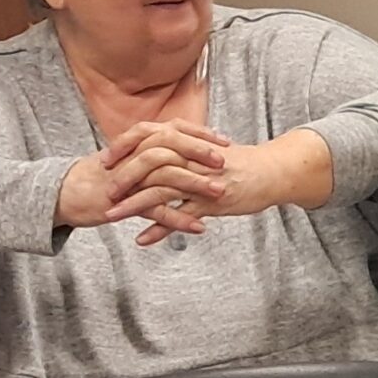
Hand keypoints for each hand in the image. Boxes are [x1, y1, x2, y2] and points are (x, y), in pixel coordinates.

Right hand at [55, 133, 230, 234]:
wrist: (60, 195)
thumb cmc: (95, 179)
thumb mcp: (124, 159)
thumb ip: (148, 152)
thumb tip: (175, 147)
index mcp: (136, 143)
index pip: (173, 130)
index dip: (200, 134)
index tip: (224, 141)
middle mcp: (133, 156)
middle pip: (172, 146)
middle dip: (201, 153)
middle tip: (226, 162)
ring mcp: (128, 179)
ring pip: (166, 176)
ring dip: (196, 184)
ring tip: (221, 192)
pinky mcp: (123, 203)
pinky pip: (155, 210)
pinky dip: (179, 219)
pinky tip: (199, 227)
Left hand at [121, 128, 335, 247]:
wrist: (274, 172)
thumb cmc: (242, 164)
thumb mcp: (209, 152)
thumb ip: (185, 151)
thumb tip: (162, 153)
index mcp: (188, 143)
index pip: (148, 137)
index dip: (124, 147)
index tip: (107, 159)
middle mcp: (192, 159)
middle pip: (147, 164)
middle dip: (122, 178)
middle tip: (104, 191)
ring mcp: (201, 181)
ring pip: (159, 190)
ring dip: (132, 204)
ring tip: (111, 216)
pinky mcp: (212, 202)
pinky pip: (181, 216)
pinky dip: (159, 228)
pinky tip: (142, 239)